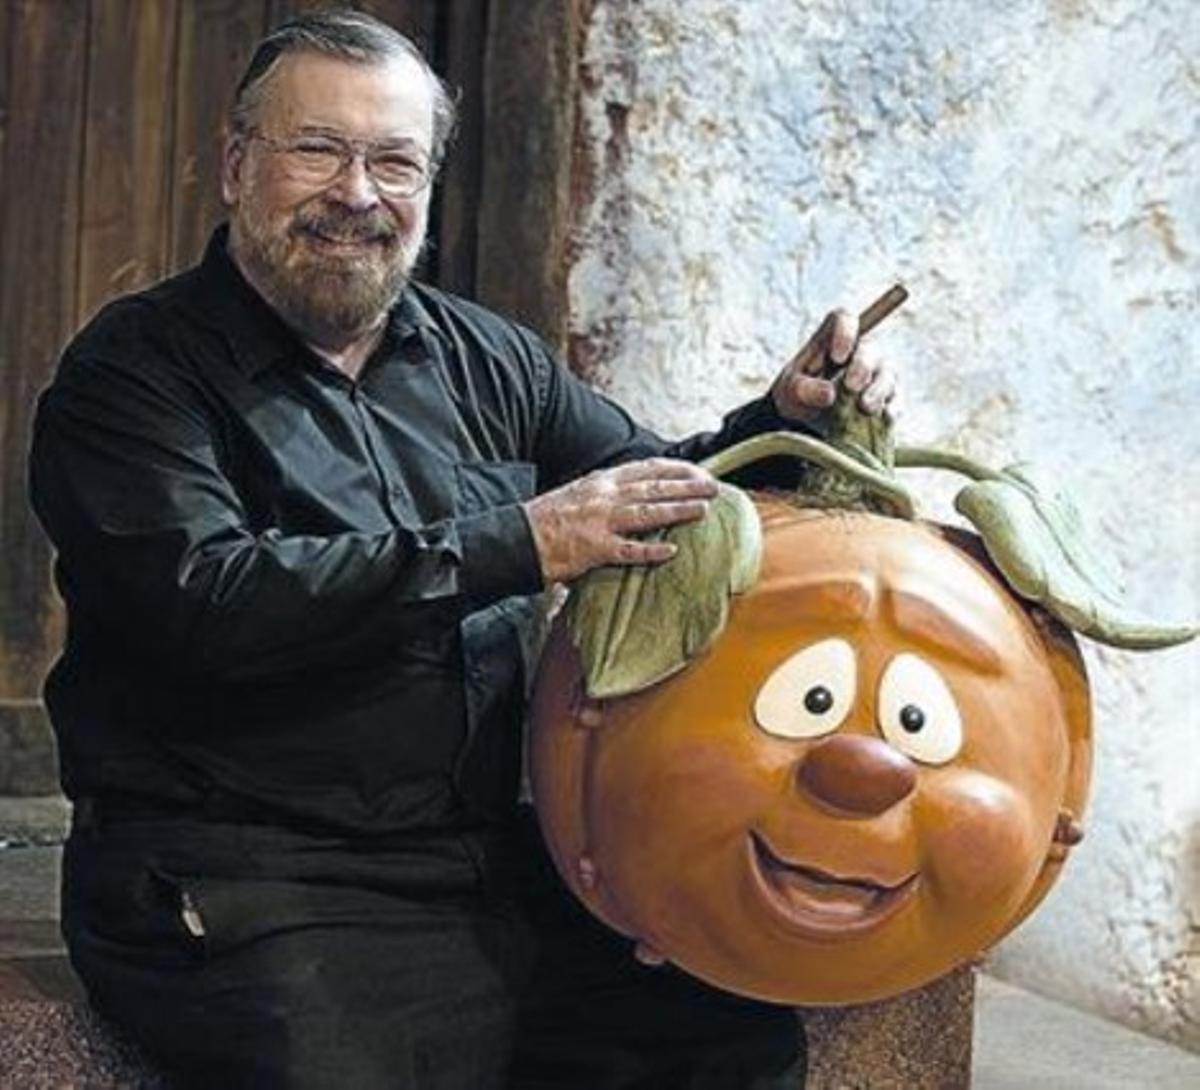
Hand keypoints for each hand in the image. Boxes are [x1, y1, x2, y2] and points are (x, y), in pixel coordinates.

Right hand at [523, 458, 717, 583]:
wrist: (518, 537)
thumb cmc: (548, 518)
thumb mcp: (580, 492)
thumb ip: (609, 490)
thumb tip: (638, 491)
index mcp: (601, 481)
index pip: (647, 468)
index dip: (676, 468)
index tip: (698, 470)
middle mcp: (604, 496)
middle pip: (654, 487)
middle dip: (686, 485)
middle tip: (713, 486)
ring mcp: (600, 522)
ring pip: (647, 513)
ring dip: (677, 510)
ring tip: (702, 509)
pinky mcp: (594, 549)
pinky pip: (628, 551)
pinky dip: (651, 552)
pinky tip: (671, 552)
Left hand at [770, 309, 897, 425]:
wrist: (805, 422)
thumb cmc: (797, 395)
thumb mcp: (790, 392)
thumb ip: (804, 389)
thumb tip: (828, 393)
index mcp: (831, 338)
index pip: (844, 319)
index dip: (845, 333)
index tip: (837, 357)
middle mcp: (858, 350)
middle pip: (869, 348)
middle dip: (862, 366)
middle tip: (851, 386)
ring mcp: (876, 373)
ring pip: (887, 373)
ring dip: (878, 389)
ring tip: (865, 408)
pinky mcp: (886, 398)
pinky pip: (896, 399)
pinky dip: (892, 407)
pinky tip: (886, 416)